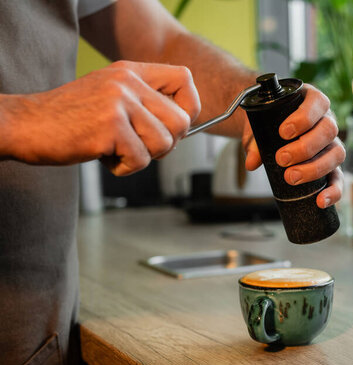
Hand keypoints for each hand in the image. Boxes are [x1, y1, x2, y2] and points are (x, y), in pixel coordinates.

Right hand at [3, 60, 200, 175]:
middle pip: (181, 121)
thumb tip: (186, 125)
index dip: (190, 106)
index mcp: (130, 71)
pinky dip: (124, 167)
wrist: (25, 125)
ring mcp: (118, 103)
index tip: (176, 124)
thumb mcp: (112, 97)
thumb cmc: (70, 119)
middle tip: (140, 145)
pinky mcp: (109, 127)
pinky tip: (103, 155)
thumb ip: (146, 104)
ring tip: (116, 149)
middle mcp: (127, 82)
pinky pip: (140, 159)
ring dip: (143, 156)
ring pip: (164, 143)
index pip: (184, 78)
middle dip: (167, 143)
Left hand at [242, 84, 344, 208]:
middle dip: (305, 147)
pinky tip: (320, 201)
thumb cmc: (269, 122)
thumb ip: (255, 142)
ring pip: (337, 153)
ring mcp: (332, 144)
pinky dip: (333, 191)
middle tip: (282, 159)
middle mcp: (327, 121)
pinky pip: (339, 178)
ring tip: (292, 177)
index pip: (318, 103)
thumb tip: (252, 163)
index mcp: (313, 102)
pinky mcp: (332, 166)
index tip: (283, 132)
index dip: (304, 117)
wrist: (272, 129)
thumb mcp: (260, 125)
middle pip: (328, 130)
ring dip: (315, 168)